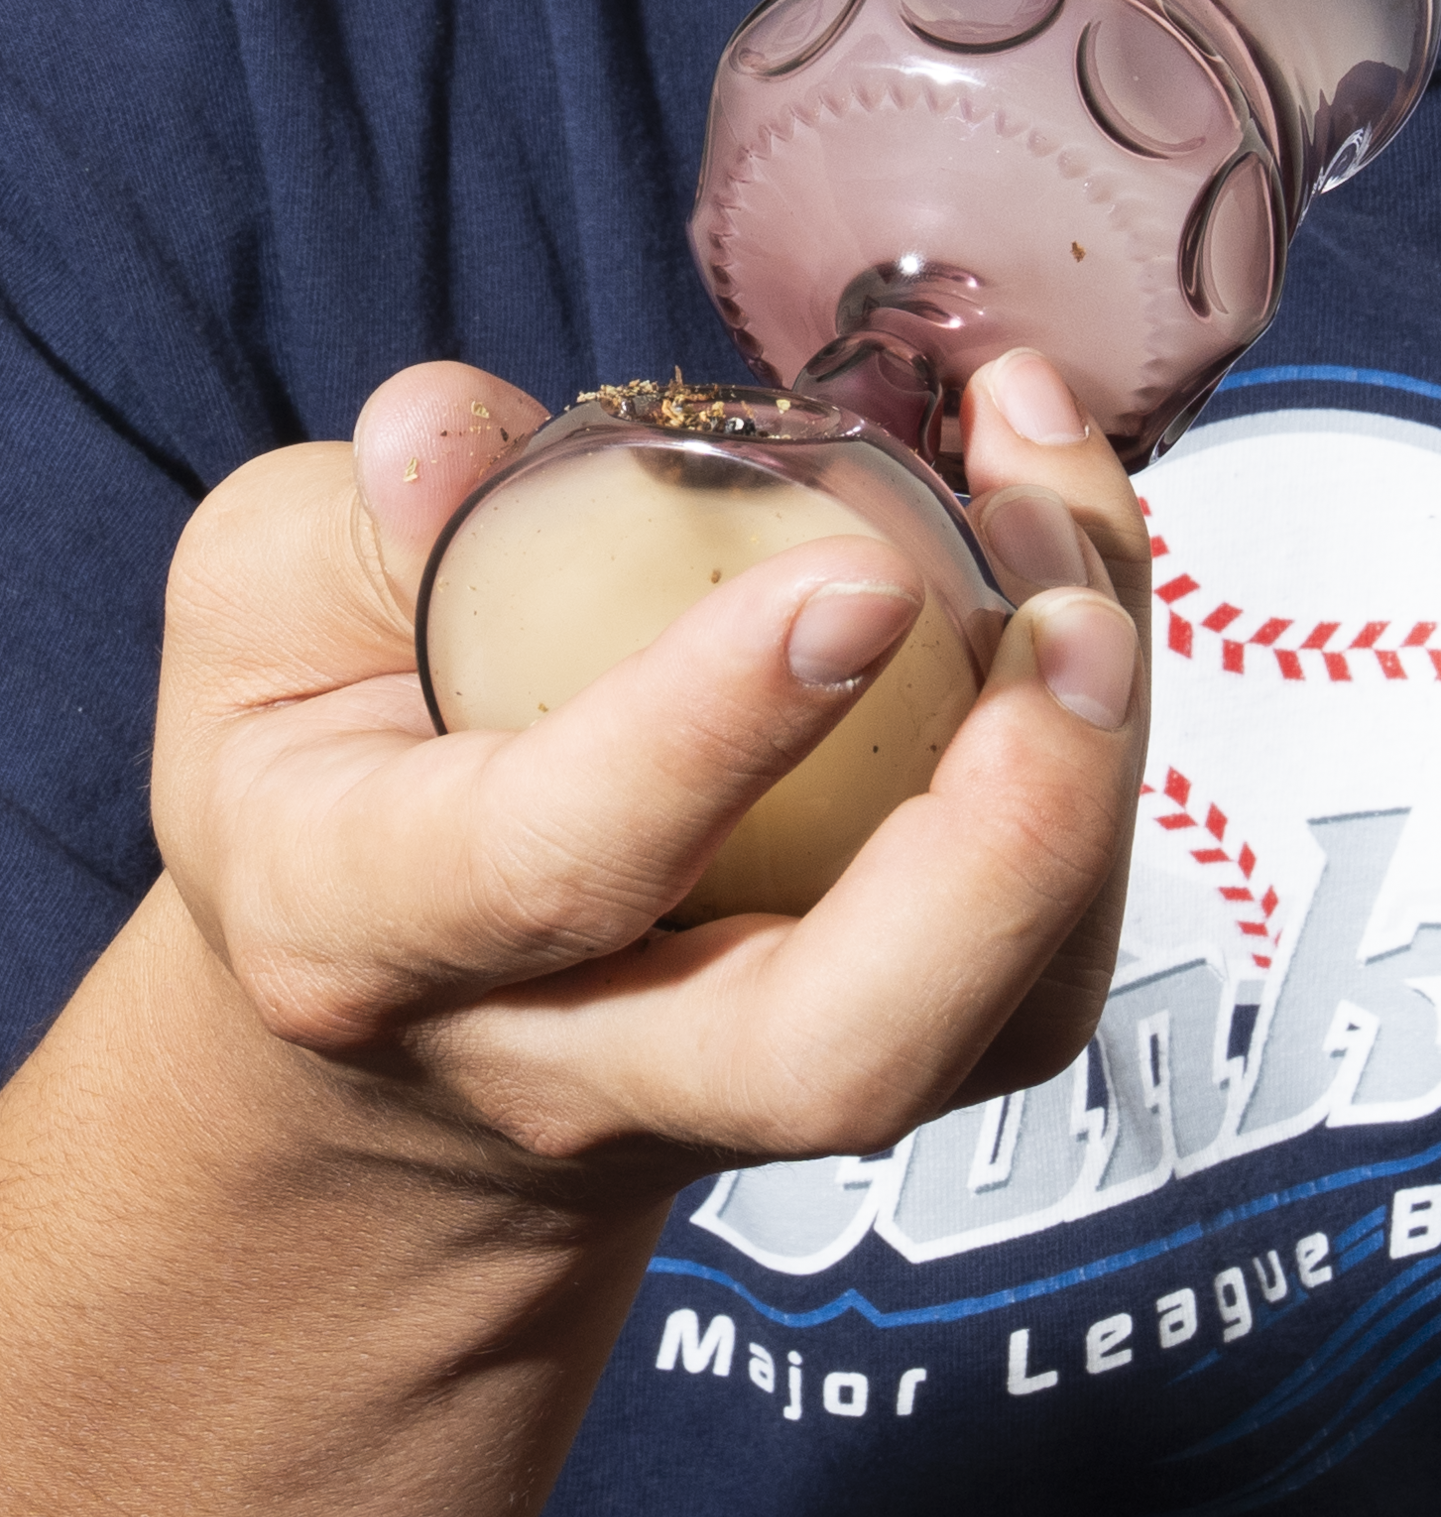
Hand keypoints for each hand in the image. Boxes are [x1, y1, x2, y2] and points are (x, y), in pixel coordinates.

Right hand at [151, 347, 1148, 1200]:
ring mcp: (756, 1083)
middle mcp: (582, 1054)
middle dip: (998, 844)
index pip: (558, 863)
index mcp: (379, 927)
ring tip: (1088, 561)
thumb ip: (346, 524)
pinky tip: (1082, 589)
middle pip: (832, 1052)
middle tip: (1070, 633)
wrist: (393, 1047)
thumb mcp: (261, 630)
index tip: (855, 574)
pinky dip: (1103, 778)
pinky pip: (1046, 965)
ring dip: (1090, 786)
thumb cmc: (330, 789)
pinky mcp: (893, 1052)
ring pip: (988, 1022)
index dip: (715, 725)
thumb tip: (451, 432)